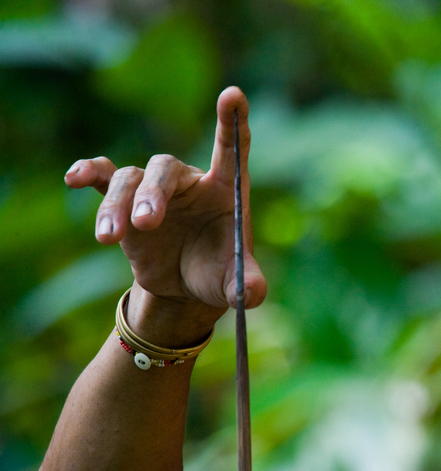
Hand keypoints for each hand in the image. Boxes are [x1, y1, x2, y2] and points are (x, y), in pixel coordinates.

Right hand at [65, 87, 266, 326]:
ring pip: (130, 178)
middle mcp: (189, 182)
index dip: (232, 121)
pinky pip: (105, 176)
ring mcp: (154, 188)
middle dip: (152, 194)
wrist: (184, 288)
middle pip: (165, 169)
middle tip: (146, 223)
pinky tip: (75, 179)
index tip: (233, 94)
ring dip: (117, 205)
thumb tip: (253, 294)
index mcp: (225, 190)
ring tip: (111, 237)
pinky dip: (89, 173)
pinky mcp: (125, 200)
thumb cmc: (218, 275)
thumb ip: (249, 286)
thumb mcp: (236, 284)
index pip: (232, 148)